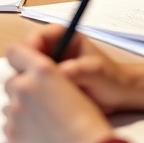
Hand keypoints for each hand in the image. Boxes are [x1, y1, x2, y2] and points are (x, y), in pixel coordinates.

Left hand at [3, 42, 113, 142]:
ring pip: (9, 103)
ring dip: (21, 107)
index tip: (23, 65)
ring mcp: (15, 109)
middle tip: (42, 101)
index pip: (13, 50)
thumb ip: (44, 71)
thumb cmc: (85, 119)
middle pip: (11, 80)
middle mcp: (24, 86)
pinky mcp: (11, 131)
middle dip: (23, 88)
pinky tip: (39, 132)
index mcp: (41, 70)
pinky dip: (20, 127)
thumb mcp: (69, 81)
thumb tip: (29, 72)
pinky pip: (9, 124)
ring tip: (43, 119)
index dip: (19, 57)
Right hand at [23, 25, 143, 113]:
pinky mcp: (45, 85)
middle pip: (24, 56)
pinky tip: (41, 106)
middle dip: (26, 70)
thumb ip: (78, 69)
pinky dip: (33, 96)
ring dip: (29, 85)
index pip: (34, 37)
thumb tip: (59, 73)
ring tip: (40, 98)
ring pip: (24, 74)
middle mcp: (49, 50)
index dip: (29, 50)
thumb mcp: (96, 71)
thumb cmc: (111, 78)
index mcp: (60, 36)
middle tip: (33, 85)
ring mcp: (46, 68)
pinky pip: (31, 88)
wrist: (119, 96)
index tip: (32, 65)